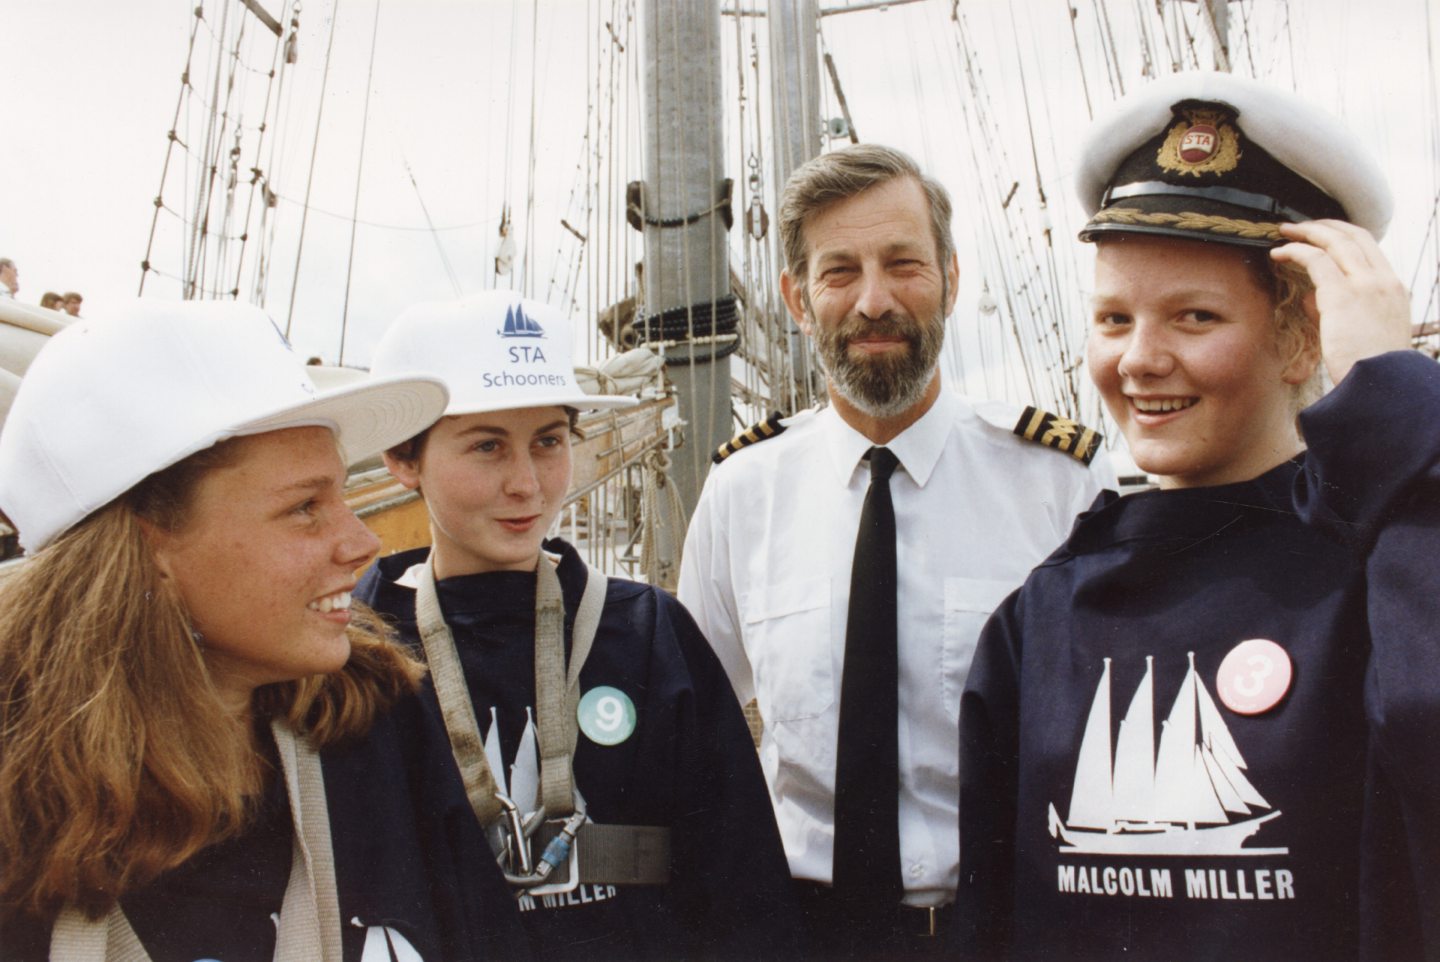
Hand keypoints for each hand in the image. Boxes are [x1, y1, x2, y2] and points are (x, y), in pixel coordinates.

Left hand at [1270, 219, 1412, 384]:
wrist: (1382, 386)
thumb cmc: (1369, 367)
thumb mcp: (1361, 332)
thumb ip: (1335, 310)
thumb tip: (1310, 298)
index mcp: (1393, 288)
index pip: (1369, 247)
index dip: (1342, 234)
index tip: (1320, 234)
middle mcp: (1384, 280)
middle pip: (1354, 236)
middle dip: (1323, 226)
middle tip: (1297, 226)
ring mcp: (1367, 285)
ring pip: (1336, 241)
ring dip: (1307, 232)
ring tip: (1284, 233)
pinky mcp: (1344, 295)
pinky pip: (1316, 260)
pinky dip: (1296, 251)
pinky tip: (1278, 254)